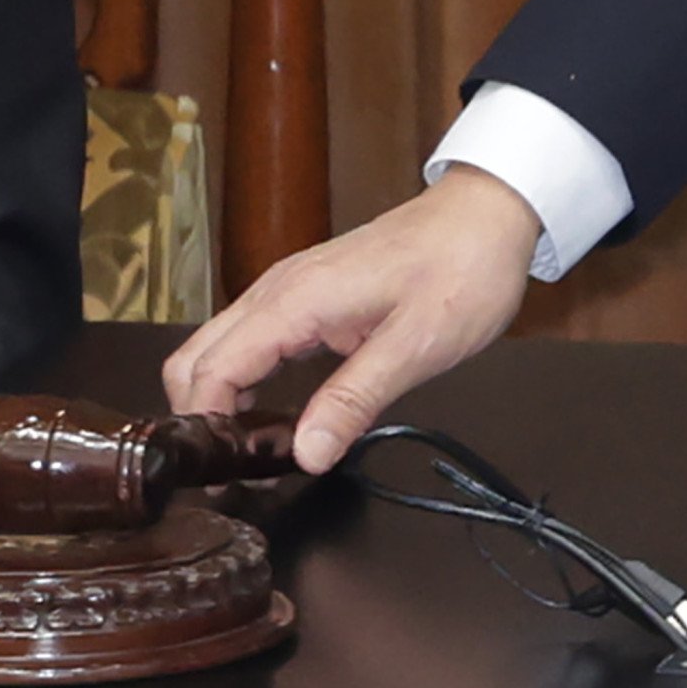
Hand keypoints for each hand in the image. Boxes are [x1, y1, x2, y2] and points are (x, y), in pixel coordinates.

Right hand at [162, 168, 543, 472]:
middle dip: (200, 420)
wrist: (492, 209)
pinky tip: (276, 415)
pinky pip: (251, 341)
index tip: (226, 478)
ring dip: (220, 402)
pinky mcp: (307, 294)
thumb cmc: (464, 267)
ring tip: (255, 454)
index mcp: (294, 301)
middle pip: (194, 361)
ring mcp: (289, 289)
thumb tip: (305, 455)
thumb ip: (355, 399)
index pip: (209, 373)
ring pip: (218, 350)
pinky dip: (244, 381)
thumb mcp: (417, 344)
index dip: (206, 432)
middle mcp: (277, 291)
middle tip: (236, 472)